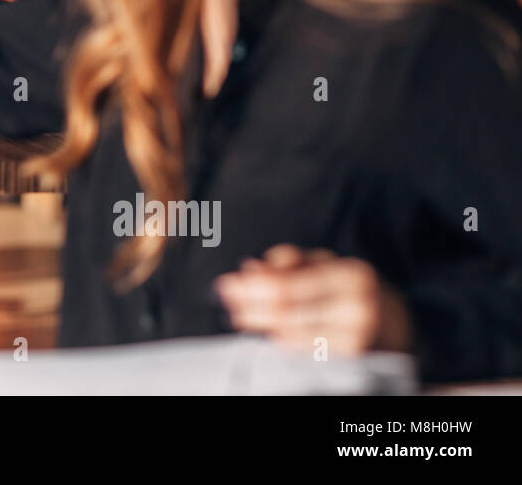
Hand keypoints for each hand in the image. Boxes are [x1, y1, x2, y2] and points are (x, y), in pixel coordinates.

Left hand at [215, 244, 412, 355]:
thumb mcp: (327, 262)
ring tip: (239, 314)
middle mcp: (357, 308)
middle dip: (249, 305)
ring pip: (291, 333)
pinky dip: (280, 338)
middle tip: (225, 298)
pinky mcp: (351, 361)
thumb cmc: (351, 286)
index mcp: (351, 275)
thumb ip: (290, 262)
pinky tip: (268, 330)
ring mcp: (356, 339)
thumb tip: (249, 269)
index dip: (252, 286)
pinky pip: (304, 350)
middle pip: (286, 311)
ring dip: (259, 323)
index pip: (288, 285)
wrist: (398, 322)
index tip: (227, 283)